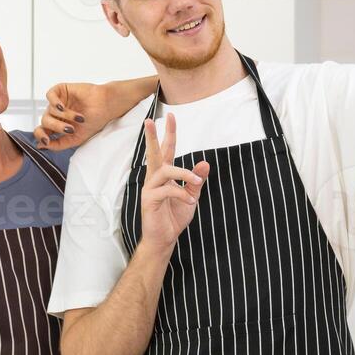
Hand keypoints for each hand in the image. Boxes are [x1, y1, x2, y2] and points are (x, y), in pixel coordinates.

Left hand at [32, 82, 108, 150]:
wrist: (106, 107)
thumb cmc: (94, 121)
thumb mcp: (76, 139)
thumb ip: (59, 145)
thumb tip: (41, 146)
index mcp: (57, 126)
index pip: (41, 131)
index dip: (40, 136)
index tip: (46, 141)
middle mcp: (56, 114)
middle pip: (45, 121)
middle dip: (57, 127)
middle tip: (70, 129)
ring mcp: (58, 102)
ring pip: (49, 110)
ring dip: (65, 116)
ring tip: (78, 118)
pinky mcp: (61, 90)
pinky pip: (50, 95)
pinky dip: (54, 102)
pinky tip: (62, 107)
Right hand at [138, 113, 208, 252]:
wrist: (164, 239)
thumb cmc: (174, 217)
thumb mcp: (191, 196)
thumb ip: (196, 180)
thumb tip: (205, 163)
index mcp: (164, 175)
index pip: (166, 150)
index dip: (169, 133)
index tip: (170, 116)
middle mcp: (154, 178)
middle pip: (153, 153)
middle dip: (152, 136)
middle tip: (150, 119)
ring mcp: (150, 188)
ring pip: (165, 170)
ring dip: (184, 174)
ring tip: (196, 184)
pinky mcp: (149, 199)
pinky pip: (167, 190)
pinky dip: (182, 193)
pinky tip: (190, 202)